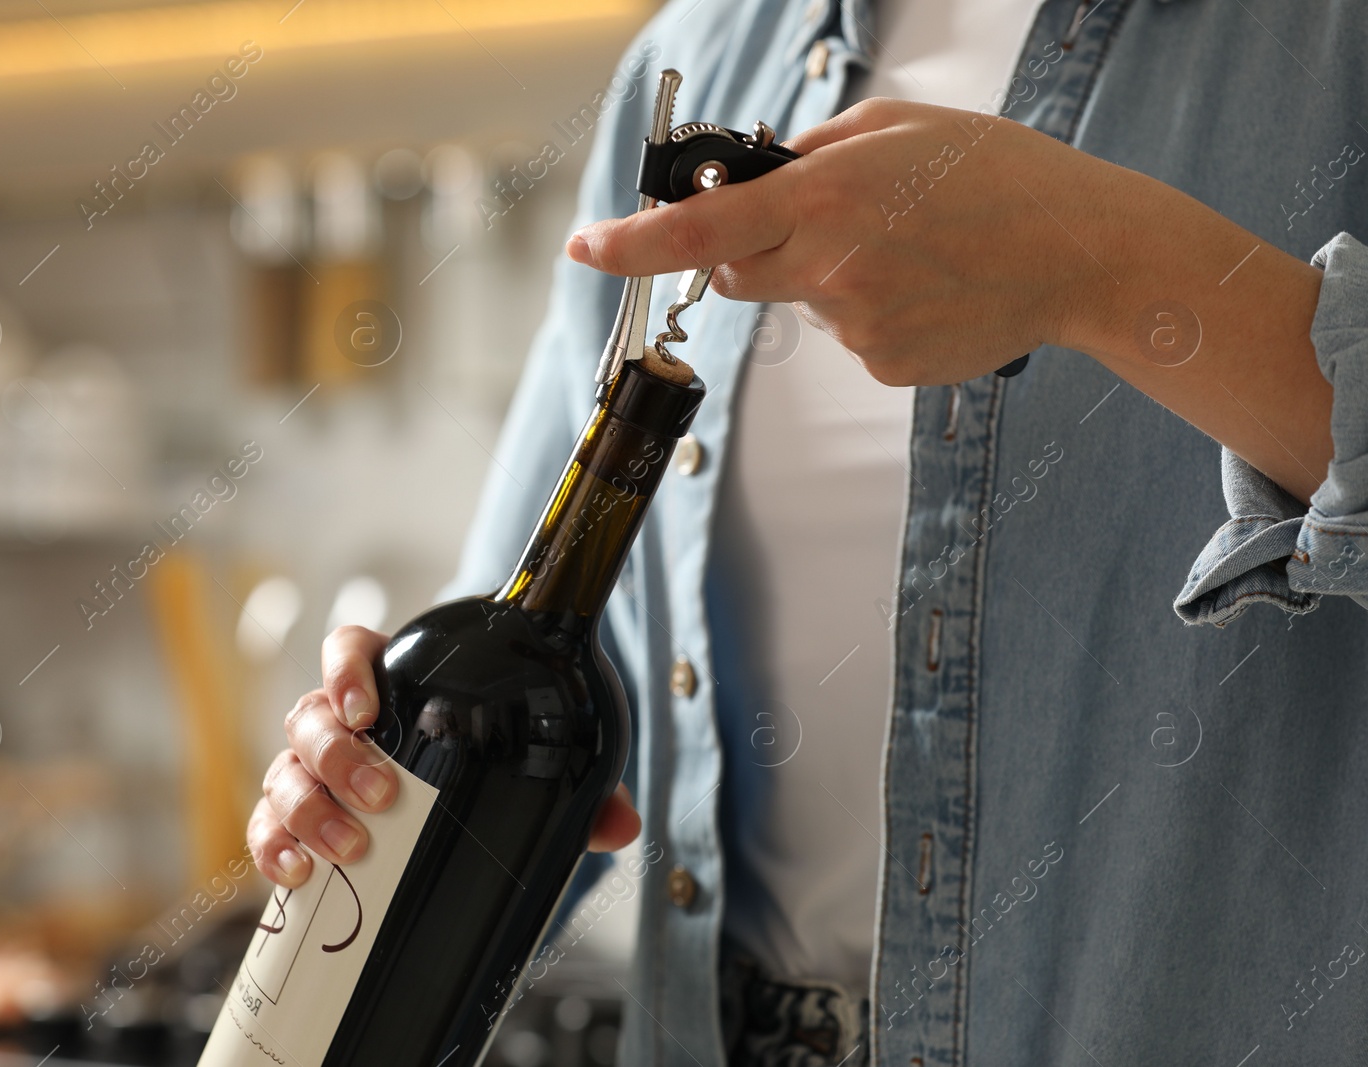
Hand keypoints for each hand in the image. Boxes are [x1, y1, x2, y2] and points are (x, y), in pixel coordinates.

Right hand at [249, 625, 643, 888]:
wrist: (458, 788)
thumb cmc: (485, 757)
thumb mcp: (532, 761)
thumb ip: (577, 784)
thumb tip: (621, 825)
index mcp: (390, 683)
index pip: (347, 649)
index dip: (345, 670)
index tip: (367, 706)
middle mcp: (340, 722)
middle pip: (309, 717)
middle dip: (335, 756)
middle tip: (382, 794)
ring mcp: (312, 771)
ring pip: (283, 772)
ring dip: (306, 808)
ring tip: (349, 848)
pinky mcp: (298, 820)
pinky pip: (266, 826)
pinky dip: (272, 848)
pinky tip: (296, 875)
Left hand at [568, 98, 1100, 382]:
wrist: (1084, 255)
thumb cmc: (1002, 178)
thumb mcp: (899, 128)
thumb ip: (812, 153)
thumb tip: (752, 178)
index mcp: (829, 195)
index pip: (700, 231)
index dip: (631, 244)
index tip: (587, 247)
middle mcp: (833, 266)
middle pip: (734, 275)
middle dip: (750, 252)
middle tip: (823, 223)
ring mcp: (859, 325)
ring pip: (800, 304)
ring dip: (830, 277)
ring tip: (911, 251)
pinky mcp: (884, 364)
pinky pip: (847, 336)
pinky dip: (872, 312)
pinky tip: (926, 288)